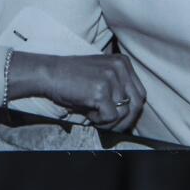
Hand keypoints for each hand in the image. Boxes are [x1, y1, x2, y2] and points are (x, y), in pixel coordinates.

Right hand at [9, 51, 147, 129]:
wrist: (49, 74)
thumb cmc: (72, 80)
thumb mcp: (101, 77)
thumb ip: (119, 88)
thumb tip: (132, 115)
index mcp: (123, 62)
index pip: (140, 93)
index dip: (131, 111)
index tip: (118, 120)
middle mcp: (120, 67)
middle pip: (136, 103)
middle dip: (125, 121)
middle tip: (109, 127)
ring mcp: (111, 78)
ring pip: (124, 113)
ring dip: (110, 122)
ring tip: (93, 116)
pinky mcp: (101, 90)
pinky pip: (111, 116)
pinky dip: (99, 121)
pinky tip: (88, 114)